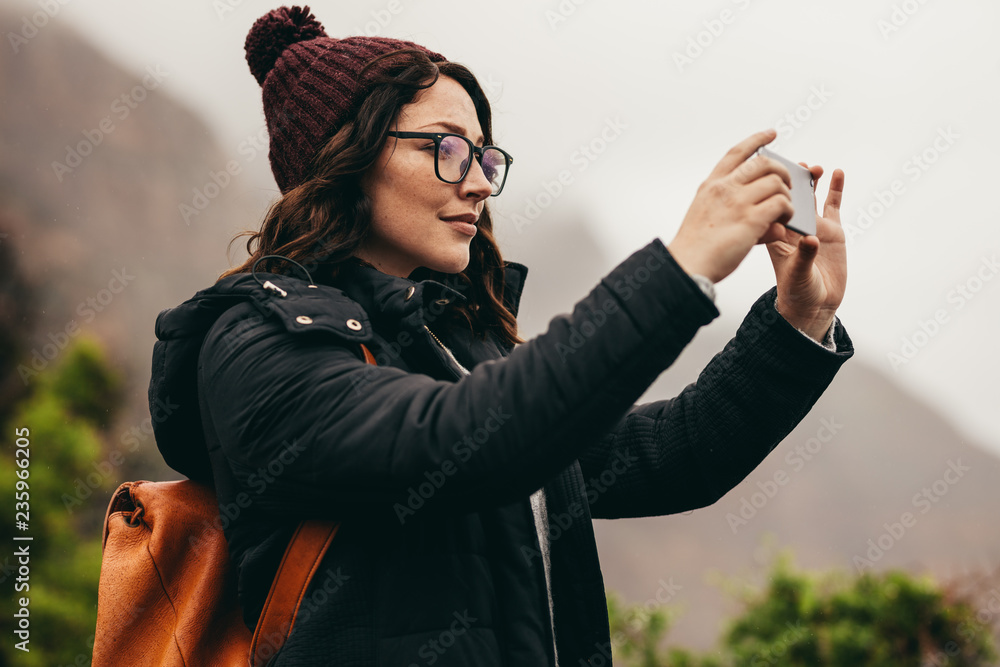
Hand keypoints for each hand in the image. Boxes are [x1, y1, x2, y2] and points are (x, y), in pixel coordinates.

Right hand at [668, 129, 793, 283]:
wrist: (688, 265)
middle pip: (764, 163)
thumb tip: (774, 221)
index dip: (756, 140)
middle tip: (787, 185)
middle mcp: (724, 188)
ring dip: (787, 196)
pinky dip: (789, 211)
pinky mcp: (751, 219)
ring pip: (777, 182)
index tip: (771, 133)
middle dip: (782, 171)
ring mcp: (737, 202)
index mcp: (711, 185)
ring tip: (785, 211)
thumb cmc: (698, 247)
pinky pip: (782, 204)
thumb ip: (737, 211)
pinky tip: (784, 222)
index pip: (737, 152)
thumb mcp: (708, 218)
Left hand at [765, 165, 846, 341]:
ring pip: (810, 197)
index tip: (770, 171)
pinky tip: (837, 173)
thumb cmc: (797, 291)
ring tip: (813, 167)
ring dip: (810, 181)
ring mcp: (813, 226)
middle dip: (792, 179)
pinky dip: (835, 189)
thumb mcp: (797, 274)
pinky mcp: (831, 230)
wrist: (815, 304)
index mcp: (776, 235)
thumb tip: (812, 239)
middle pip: (790, 196)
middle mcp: (793, 227)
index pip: (770, 206)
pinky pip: (833, 205)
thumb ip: (804, 255)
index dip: (769, 189)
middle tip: (797, 166)